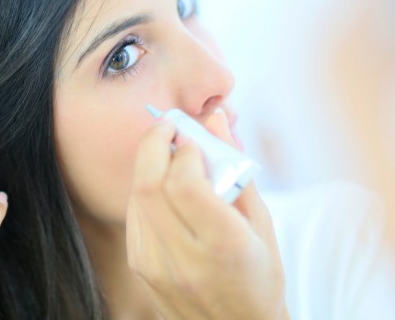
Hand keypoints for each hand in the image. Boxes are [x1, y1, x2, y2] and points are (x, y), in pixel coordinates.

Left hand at [126, 112, 288, 319]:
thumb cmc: (258, 276)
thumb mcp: (260, 223)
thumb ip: (235, 169)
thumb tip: (216, 120)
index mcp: (224, 246)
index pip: (184, 184)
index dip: (184, 150)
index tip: (193, 137)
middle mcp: (184, 258)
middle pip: (151, 185)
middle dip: (155, 143)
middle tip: (168, 126)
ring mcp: (156, 266)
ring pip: (137, 197)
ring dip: (148, 164)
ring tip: (167, 151)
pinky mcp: (141, 267)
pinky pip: (133, 215)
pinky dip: (144, 190)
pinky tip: (160, 185)